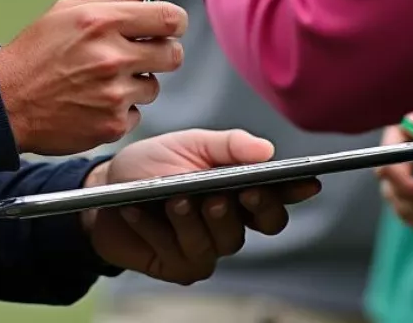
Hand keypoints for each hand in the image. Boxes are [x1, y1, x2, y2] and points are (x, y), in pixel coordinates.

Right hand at [0, 0, 186, 155]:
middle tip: (142, 55)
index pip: (169, 18)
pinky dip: (121, 109)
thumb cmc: (33, 54)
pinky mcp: (112, 125)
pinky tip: (94, 101)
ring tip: (103, 80)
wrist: (6, 103)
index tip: (169, 26)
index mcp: (102, 22)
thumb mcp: (64, 11)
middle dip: (162, 53)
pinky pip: (136, 114)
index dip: (174, 21)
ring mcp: (114, 94)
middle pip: (173, 55)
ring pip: (153, 87)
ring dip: (137, 83)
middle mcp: (112, 57)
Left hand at [83, 129, 319, 284]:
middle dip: (252, 207)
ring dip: (194, 218)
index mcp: (238, 191)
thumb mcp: (187, 144)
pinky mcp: (181, 267)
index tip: (308, 181)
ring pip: (219, 241)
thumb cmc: (151, 165)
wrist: (104, 191)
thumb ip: (227, 146)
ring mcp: (207, 249)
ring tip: (175, 199)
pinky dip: (154, 228)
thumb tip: (267, 150)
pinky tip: (136, 211)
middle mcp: (230, 223)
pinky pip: (177, 251)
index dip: (295, 192)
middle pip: (261, 224)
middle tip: (233, 193)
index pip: (276, 195)